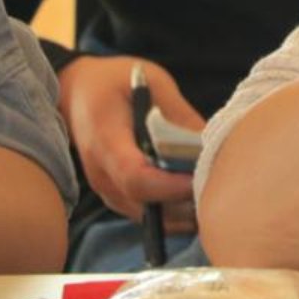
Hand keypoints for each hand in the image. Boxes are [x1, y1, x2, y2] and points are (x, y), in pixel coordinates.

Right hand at [58, 55, 205, 231]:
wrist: (78, 91)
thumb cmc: (117, 81)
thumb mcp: (152, 82)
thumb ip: (179, 114)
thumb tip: (209, 143)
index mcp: (106, 141)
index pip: (135, 177)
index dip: (170, 186)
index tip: (200, 179)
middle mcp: (102, 175)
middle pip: (146, 206)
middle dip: (185, 201)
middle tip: (221, 186)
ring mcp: (107, 190)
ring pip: (150, 217)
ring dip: (183, 210)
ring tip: (214, 188)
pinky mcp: (117, 196)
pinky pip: (148, 214)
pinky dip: (174, 210)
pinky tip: (198, 192)